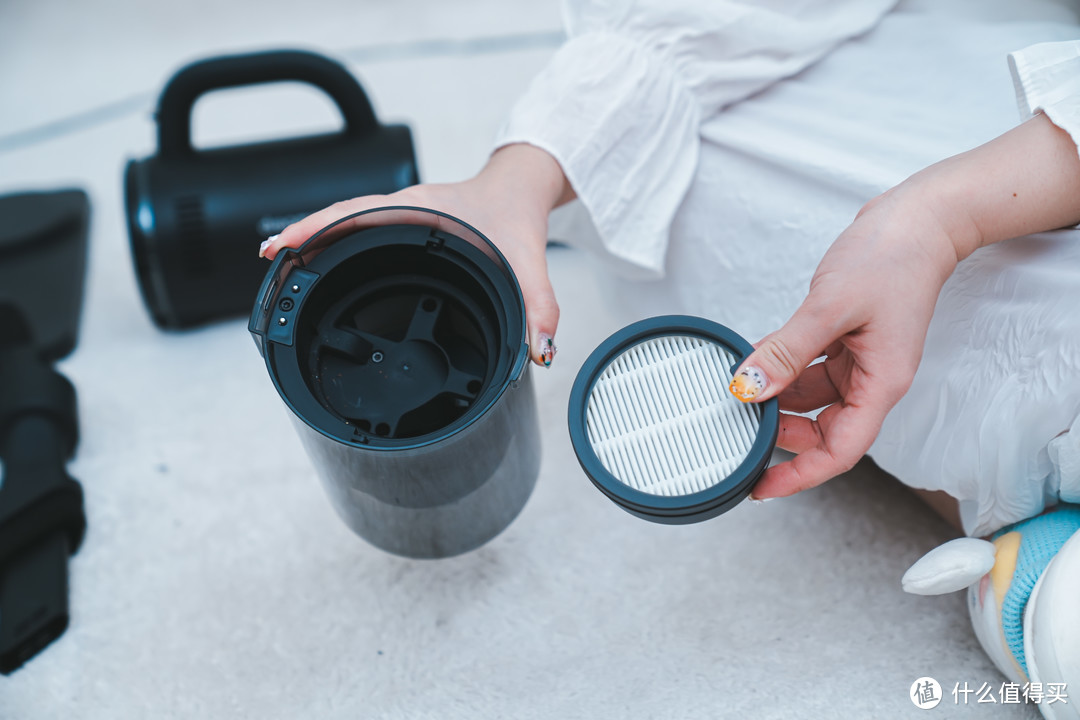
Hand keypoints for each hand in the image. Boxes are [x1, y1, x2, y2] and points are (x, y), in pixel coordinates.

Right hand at [259, 144, 572, 366]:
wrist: (520, 189)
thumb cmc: (516, 214)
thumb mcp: (528, 261)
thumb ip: (538, 304)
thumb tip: (539, 349)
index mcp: (423, 209)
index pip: (359, 213)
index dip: (321, 227)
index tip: (288, 243)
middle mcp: (405, 209)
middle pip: (341, 219)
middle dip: (304, 237)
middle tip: (271, 261)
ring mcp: (402, 216)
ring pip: (348, 224)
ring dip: (316, 240)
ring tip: (282, 264)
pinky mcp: (405, 226)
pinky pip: (362, 232)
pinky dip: (337, 244)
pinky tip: (321, 263)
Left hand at [729, 184, 963, 497]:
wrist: (918, 220)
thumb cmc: (892, 258)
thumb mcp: (831, 306)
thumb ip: (787, 350)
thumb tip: (749, 387)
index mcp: (881, 384)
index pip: (840, 451)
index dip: (799, 475)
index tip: (762, 489)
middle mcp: (872, 380)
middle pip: (823, 431)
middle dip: (781, 436)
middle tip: (739, 431)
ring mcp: (860, 362)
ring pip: (811, 401)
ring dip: (776, 401)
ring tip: (741, 393)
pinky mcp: (847, 343)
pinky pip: (809, 370)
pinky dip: (781, 369)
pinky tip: (755, 361)